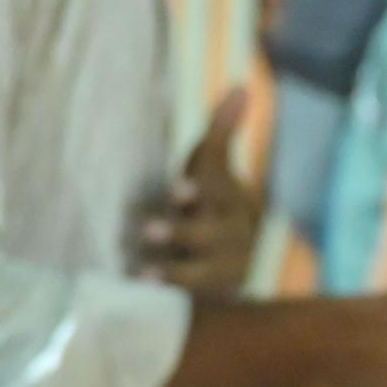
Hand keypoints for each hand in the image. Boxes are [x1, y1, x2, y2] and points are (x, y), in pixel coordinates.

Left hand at [131, 93, 264, 302]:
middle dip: (181, 232)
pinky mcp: (213, 297)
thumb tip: (243, 86)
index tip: (178, 192)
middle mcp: (233, 234)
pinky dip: (172, 297)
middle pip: (211, 234)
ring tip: (144, 273)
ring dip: (175, 272)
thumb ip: (222, 130)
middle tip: (149, 230)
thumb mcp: (211, 167)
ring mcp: (225, 269)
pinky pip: (195, 300)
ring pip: (204, 272)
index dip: (199, 191)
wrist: (232, 260)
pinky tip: (145, 294)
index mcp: (231, 199)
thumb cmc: (209, 203)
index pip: (219, 191)